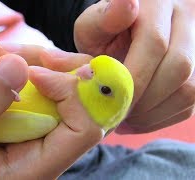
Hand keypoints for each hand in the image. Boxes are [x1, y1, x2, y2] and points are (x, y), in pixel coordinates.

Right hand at [0, 49, 101, 178]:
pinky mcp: (18, 120)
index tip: (32, 73)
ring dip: (27, 66)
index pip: (82, 130)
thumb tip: (18, 67)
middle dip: (51, 69)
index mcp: (34, 168)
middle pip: (75, 103)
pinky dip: (12, 73)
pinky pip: (30, 88)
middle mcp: (41, 151)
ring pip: (53, 89)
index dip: (69, 94)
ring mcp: (31, 133)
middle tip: (11, 52)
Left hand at [74, 0, 194, 132]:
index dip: (128, 79)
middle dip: (141, 99)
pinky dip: (161, 116)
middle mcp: (187, 17)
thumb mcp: (91, 28)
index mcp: (156, 3)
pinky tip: (136, 118)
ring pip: (189, 88)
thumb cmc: (105, 31)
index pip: (153, 44)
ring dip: (152, 112)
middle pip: (178, 68)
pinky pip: (191, 102)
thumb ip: (78, 47)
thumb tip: (51, 58)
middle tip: (113, 116)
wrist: (128, 33)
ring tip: (122, 119)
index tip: (104, 100)